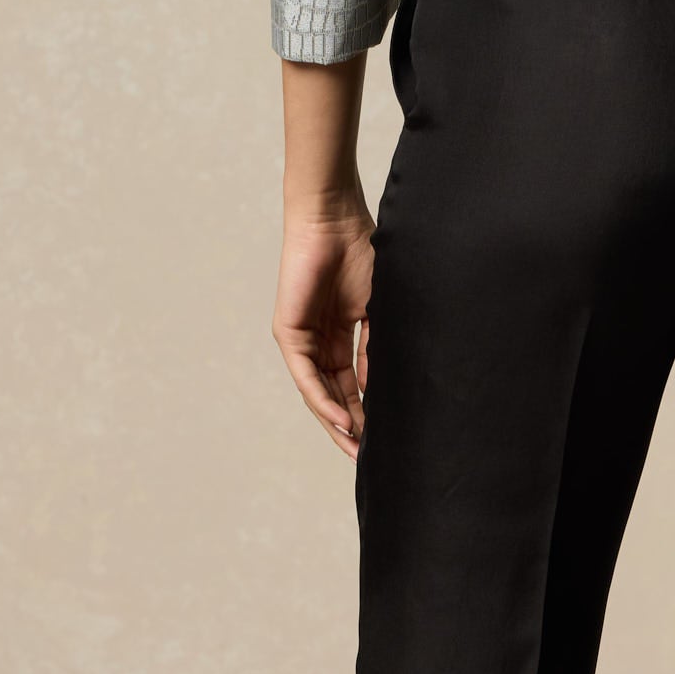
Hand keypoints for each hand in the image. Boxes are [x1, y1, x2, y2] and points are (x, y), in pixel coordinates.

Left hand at [272, 196, 376, 457]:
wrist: (334, 219)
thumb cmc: (360, 250)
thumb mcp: (376, 306)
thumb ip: (375, 344)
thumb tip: (378, 385)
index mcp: (343, 333)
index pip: (353, 382)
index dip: (368, 408)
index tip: (385, 435)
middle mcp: (320, 340)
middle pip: (334, 394)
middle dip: (351, 425)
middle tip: (368, 454)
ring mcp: (303, 338)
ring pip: (318, 392)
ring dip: (336, 421)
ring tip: (356, 445)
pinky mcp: (289, 334)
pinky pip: (307, 376)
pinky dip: (323, 400)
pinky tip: (341, 419)